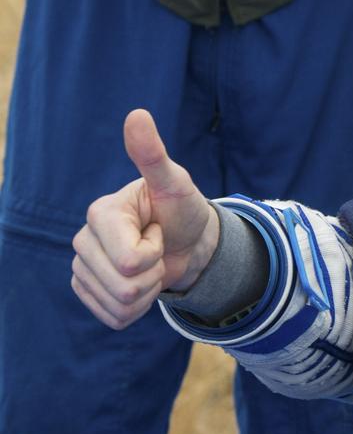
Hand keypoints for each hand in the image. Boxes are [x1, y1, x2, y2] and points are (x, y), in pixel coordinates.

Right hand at [71, 109, 218, 328]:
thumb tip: (137, 114)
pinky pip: (114, 318)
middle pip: (123, 286)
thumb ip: (153, 154)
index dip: (155, 252)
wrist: (188, 242)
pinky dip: (137, 309)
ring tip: (151, 266)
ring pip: (118, 305)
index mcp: (99, 214)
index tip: (158, 230)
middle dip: (153, 274)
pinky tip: (141, 285)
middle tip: (158, 250)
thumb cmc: (182, 209)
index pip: (130, 261)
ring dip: (147, 292)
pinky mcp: (88, 291)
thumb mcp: (176, 183)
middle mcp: (83, 241)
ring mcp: (82, 268)